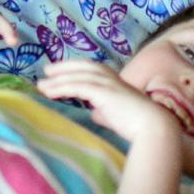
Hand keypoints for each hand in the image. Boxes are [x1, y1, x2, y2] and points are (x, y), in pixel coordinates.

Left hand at [36, 61, 179, 152]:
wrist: (152, 127)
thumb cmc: (136, 123)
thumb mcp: (115, 114)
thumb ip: (104, 111)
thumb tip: (95, 113)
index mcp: (114, 80)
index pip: (90, 68)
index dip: (73, 68)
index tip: (57, 71)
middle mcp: (111, 77)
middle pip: (82, 66)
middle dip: (63, 67)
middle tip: (45, 72)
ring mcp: (107, 83)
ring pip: (77, 76)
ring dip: (57, 80)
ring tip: (41, 85)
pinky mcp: (103, 92)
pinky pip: (77, 86)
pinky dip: (61, 88)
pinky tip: (50, 92)